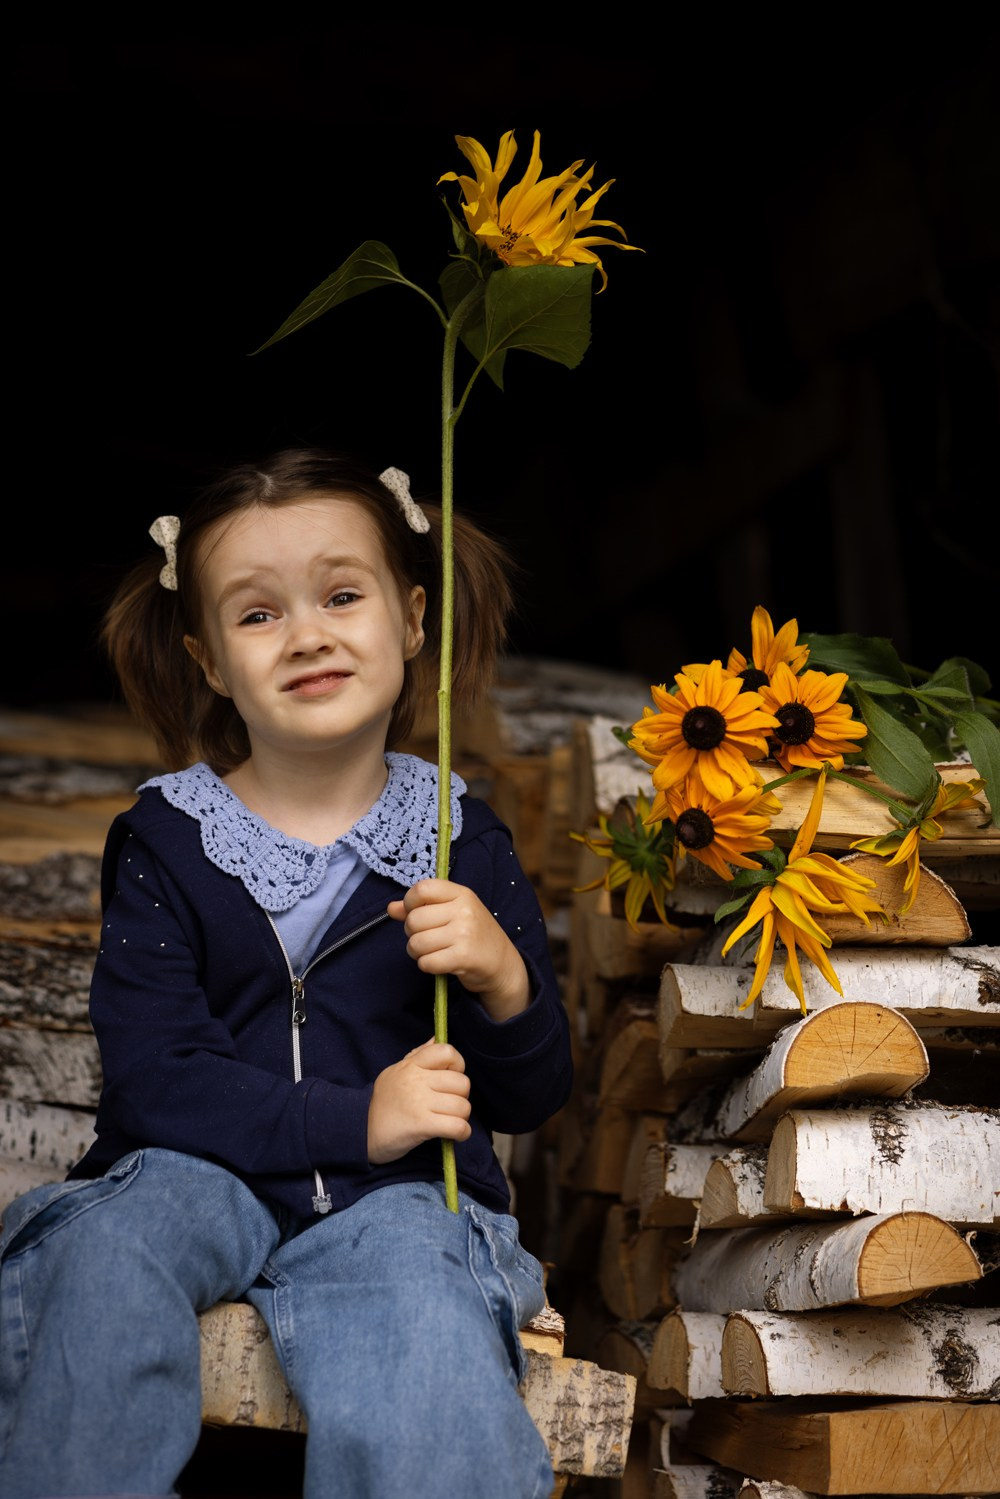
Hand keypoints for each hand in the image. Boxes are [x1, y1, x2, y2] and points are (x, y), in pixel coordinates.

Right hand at [368, 1039, 471, 1163]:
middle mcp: (416, 1080)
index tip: (450, 1078)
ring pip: (462, 1106)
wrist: (360, 1131)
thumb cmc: (382, 1103)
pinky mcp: (421, 1125)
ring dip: (461, 1117)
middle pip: (462, 1083)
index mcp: (411, 1065)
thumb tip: (437, 1038)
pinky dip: (462, 1133)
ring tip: (449, 1121)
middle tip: (449, 1105)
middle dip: (461, 1096)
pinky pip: (457, 1126)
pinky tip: (455, 1134)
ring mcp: (419, 1102)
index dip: (457, 1065)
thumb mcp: (396, 1072)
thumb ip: (419, 1056)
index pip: (447, 1051)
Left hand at [388, 878, 530, 1021]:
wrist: (502, 963)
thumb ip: (421, 907)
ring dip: (417, 952)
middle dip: (412, 933)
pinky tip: (440, 962)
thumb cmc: (474, 934)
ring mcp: (464, 933)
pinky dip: (427, 965)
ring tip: (432, 951)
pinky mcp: (463, 957)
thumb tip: (391, 908)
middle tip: (427, 938)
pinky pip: (426, 962)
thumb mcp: (452, 912)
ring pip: (416, 942)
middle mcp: (464, 910)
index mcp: (461, 894)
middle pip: (414, 919)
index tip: (415, 913)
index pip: (422, 889)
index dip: (410, 903)